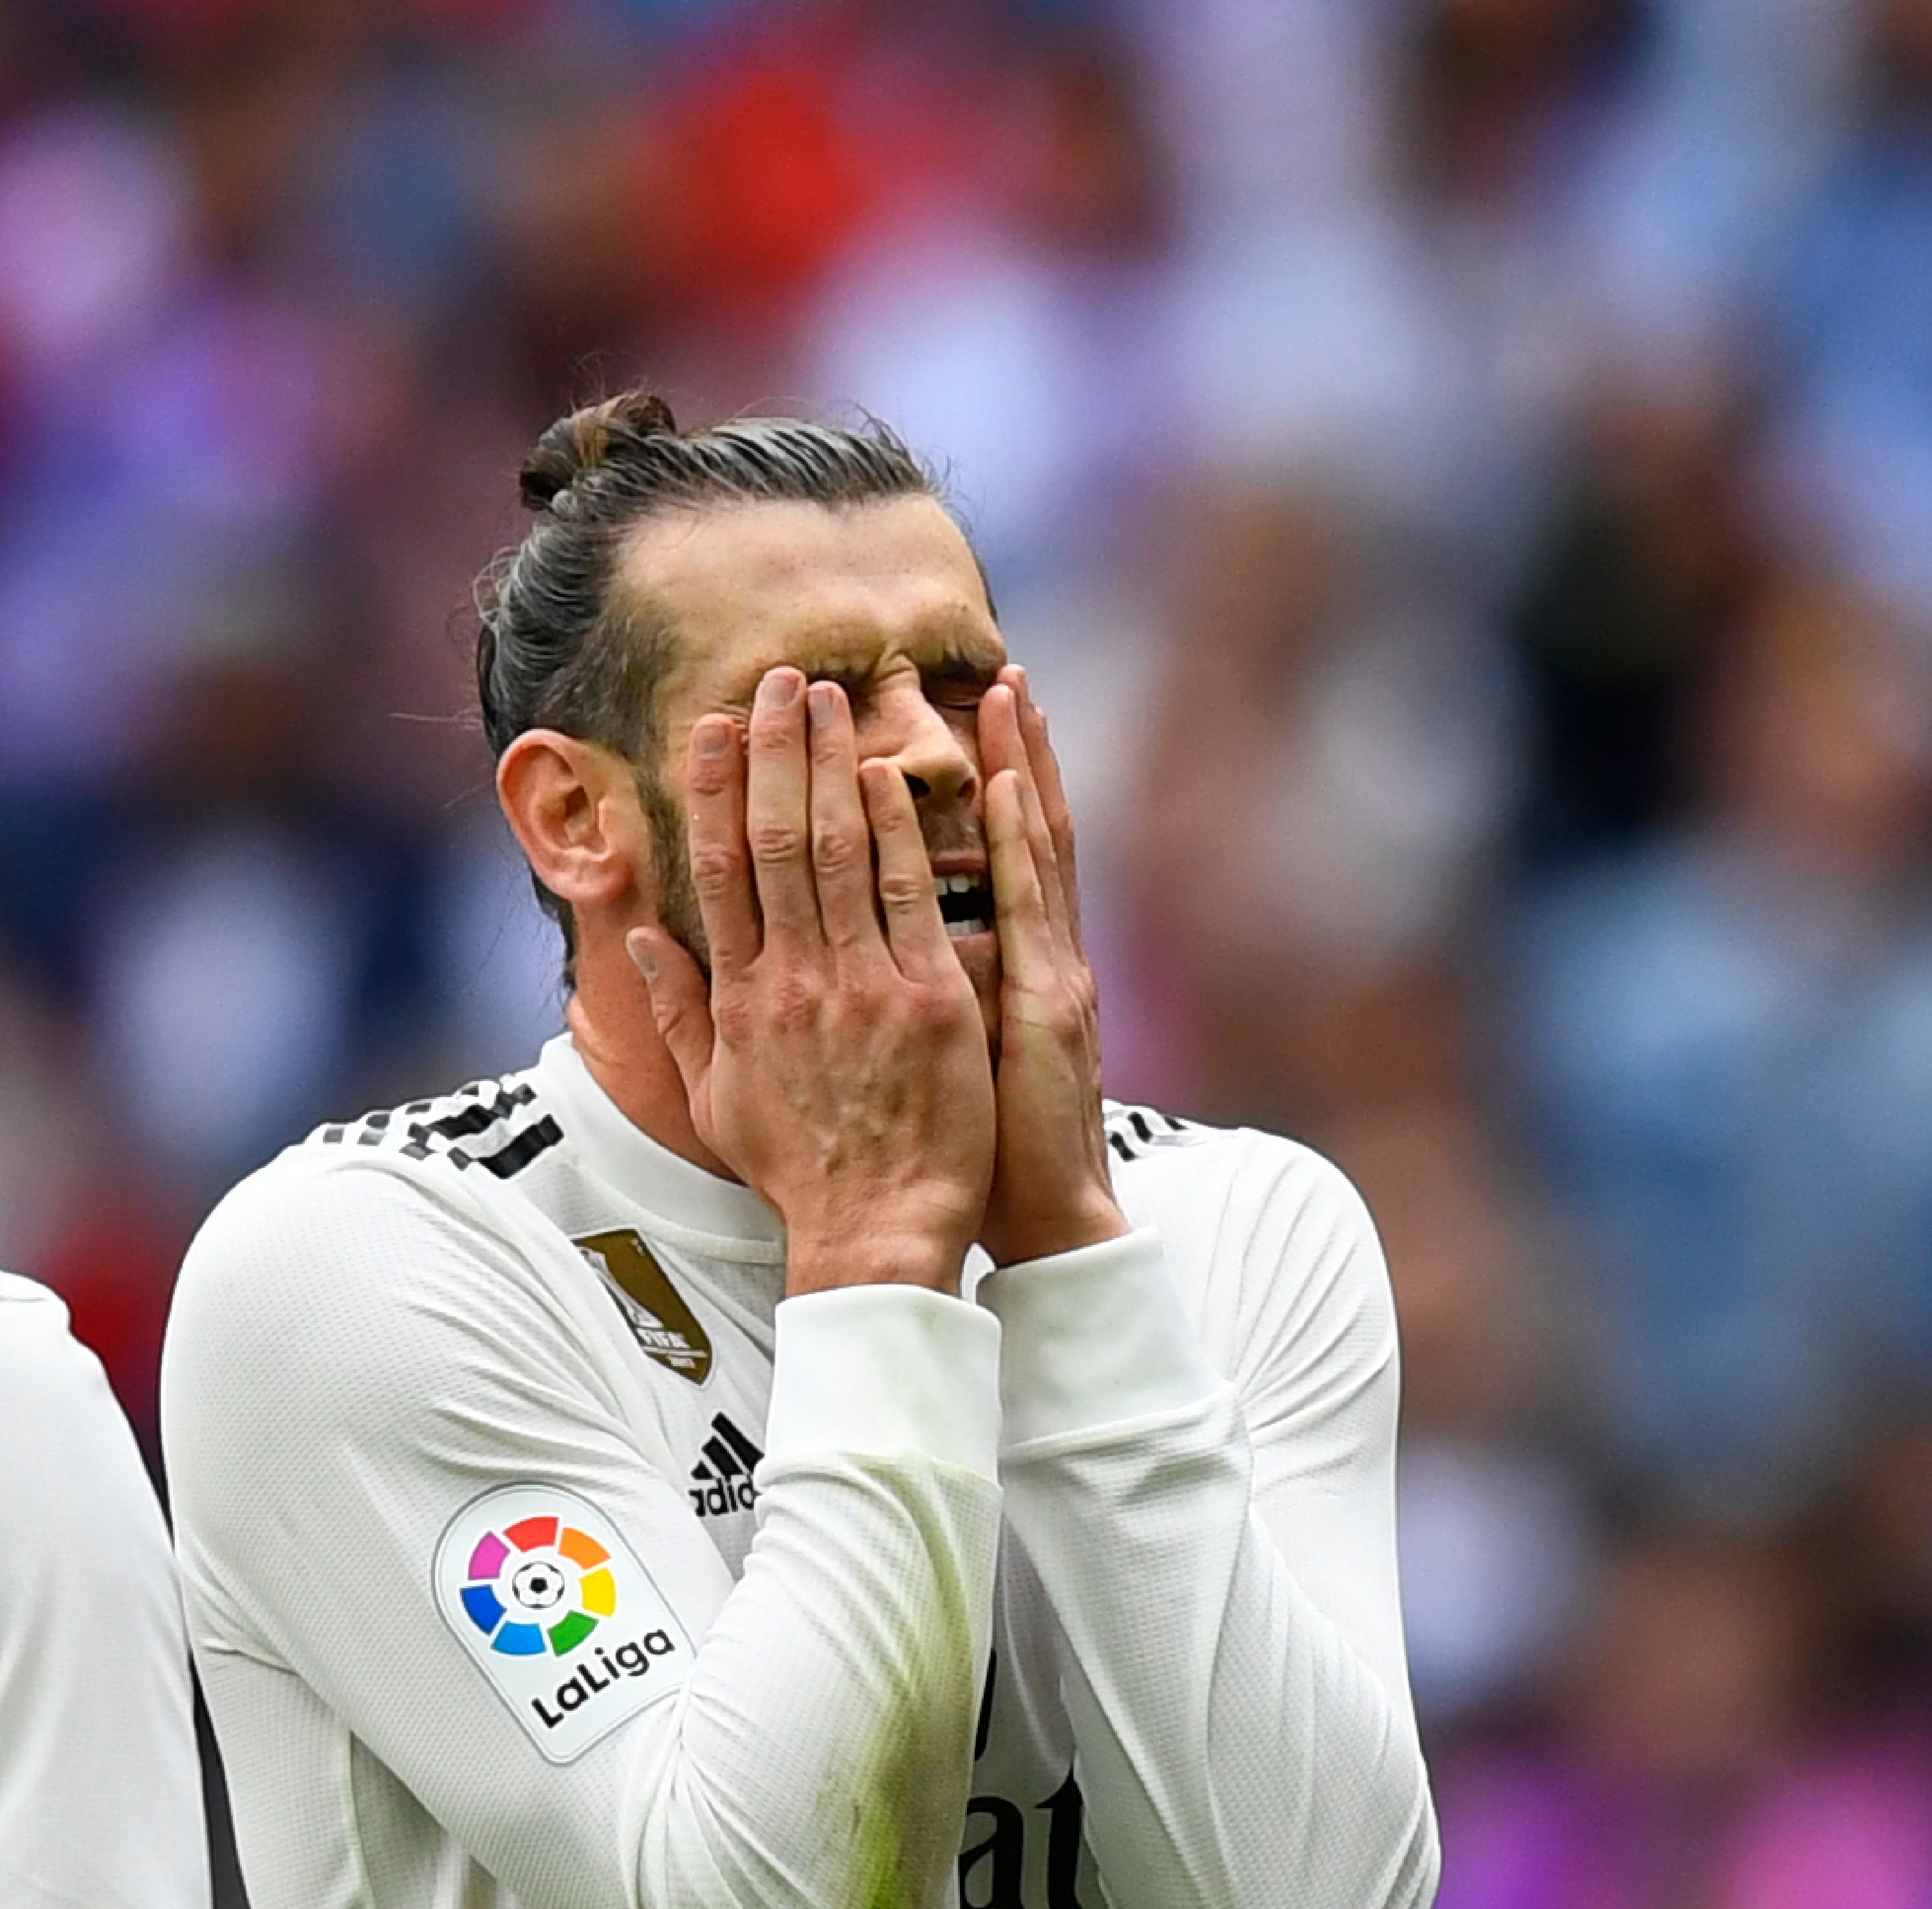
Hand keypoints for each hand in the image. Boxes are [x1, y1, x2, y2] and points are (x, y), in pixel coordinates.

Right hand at [628, 668, 994, 1294]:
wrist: (874, 1231)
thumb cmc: (799, 1171)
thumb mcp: (716, 1096)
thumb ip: (680, 1012)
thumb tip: (645, 941)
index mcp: (741, 1000)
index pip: (716, 873)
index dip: (709, 793)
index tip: (712, 730)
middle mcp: (790, 981)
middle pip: (770, 842)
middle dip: (773, 752)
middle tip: (779, 680)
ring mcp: (858, 987)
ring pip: (836, 853)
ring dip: (831, 766)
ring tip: (831, 698)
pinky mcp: (925, 1001)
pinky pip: (910, 898)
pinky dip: (898, 832)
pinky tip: (888, 773)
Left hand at [977, 668, 1125, 1265]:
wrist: (1040, 1216)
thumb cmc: (977, 1146)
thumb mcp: (942, 1053)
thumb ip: (920, 989)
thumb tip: (879, 940)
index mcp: (1009, 964)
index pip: (996, 854)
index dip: (983, 784)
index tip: (963, 718)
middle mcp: (1039, 953)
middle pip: (1026, 830)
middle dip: (1014, 750)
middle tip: (997, 670)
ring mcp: (1051, 971)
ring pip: (1038, 848)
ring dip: (1025, 766)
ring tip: (1009, 690)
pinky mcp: (1049, 1003)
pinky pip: (1031, 910)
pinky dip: (1023, 842)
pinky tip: (1012, 785)